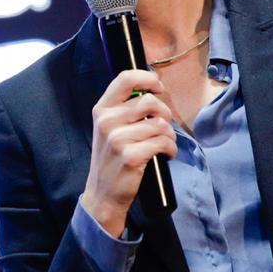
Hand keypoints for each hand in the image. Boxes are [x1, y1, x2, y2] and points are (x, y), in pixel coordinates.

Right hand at [81, 69, 177, 237]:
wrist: (102, 193)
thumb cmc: (111, 158)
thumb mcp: (109, 128)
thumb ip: (124, 108)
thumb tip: (153, 89)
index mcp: (101, 109)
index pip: (126, 78)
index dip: (148, 78)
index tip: (159, 87)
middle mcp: (107, 121)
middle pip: (150, 101)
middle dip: (165, 113)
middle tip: (163, 127)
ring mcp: (118, 139)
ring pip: (161, 124)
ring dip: (170, 135)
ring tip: (164, 144)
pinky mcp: (131, 156)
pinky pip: (164, 142)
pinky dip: (171, 149)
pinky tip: (166, 155)